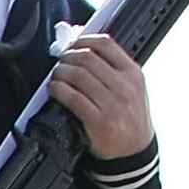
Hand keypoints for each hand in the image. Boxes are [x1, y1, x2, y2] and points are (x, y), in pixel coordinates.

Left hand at [50, 35, 152, 161]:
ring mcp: (113, 103)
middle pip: (88, 58)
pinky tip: (54, 89)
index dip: (83, 39)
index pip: (106, 44)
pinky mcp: (100, 120)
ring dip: (60, 72)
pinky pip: (73, 98)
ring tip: (55, 75)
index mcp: (133, 73)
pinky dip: (59, 90)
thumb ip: (111, 69)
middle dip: (67, 56)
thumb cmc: (130, 116)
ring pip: (79, 76)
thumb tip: (84, 48)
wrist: (135, 149)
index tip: (71, 43)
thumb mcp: (131, 87)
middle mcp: (125, 86)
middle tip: (59, 60)